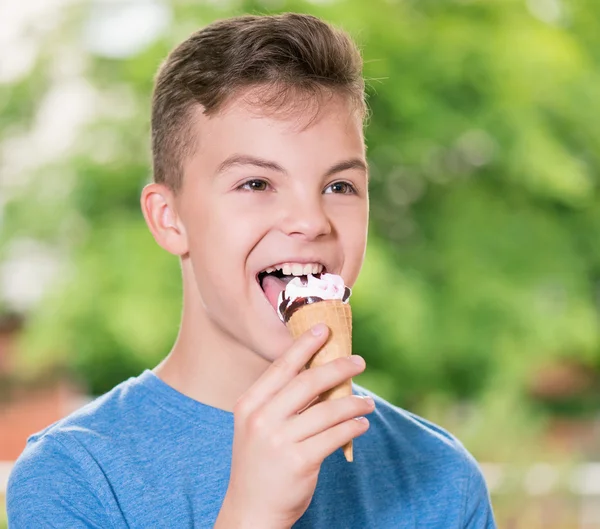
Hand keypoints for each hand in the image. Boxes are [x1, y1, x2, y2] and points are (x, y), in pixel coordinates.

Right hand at [214, 324, 373, 528]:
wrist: (251, 510)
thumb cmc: (260, 463)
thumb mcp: (258, 427)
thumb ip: (280, 401)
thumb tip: (320, 375)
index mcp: (249, 404)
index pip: (282, 367)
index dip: (304, 345)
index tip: (324, 329)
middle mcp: (261, 419)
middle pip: (308, 382)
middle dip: (338, 367)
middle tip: (358, 362)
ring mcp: (279, 441)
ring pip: (327, 410)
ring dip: (353, 403)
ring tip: (368, 402)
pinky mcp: (299, 461)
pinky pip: (335, 435)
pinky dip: (353, 427)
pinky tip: (361, 424)